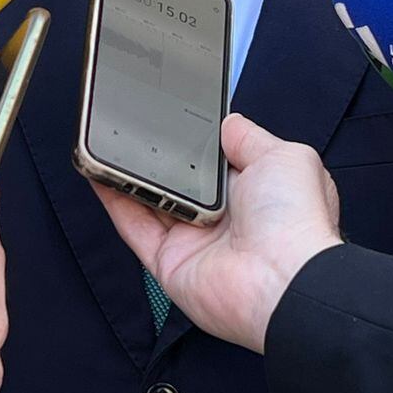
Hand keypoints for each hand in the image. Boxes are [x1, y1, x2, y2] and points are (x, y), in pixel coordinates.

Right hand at [91, 113, 340, 352]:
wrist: (284, 279)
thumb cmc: (294, 217)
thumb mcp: (283, 157)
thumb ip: (249, 137)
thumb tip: (227, 122)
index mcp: (253, 192)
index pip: (213, 162)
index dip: (192, 140)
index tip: (167, 114)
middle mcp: (222, 218)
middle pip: (177, 181)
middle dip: (156, 155)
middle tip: (130, 124)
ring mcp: (192, 242)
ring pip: (150, 202)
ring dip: (128, 174)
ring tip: (104, 140)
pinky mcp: (168, 263)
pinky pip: (134, 228)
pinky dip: (115, 201)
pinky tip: (98, 172)